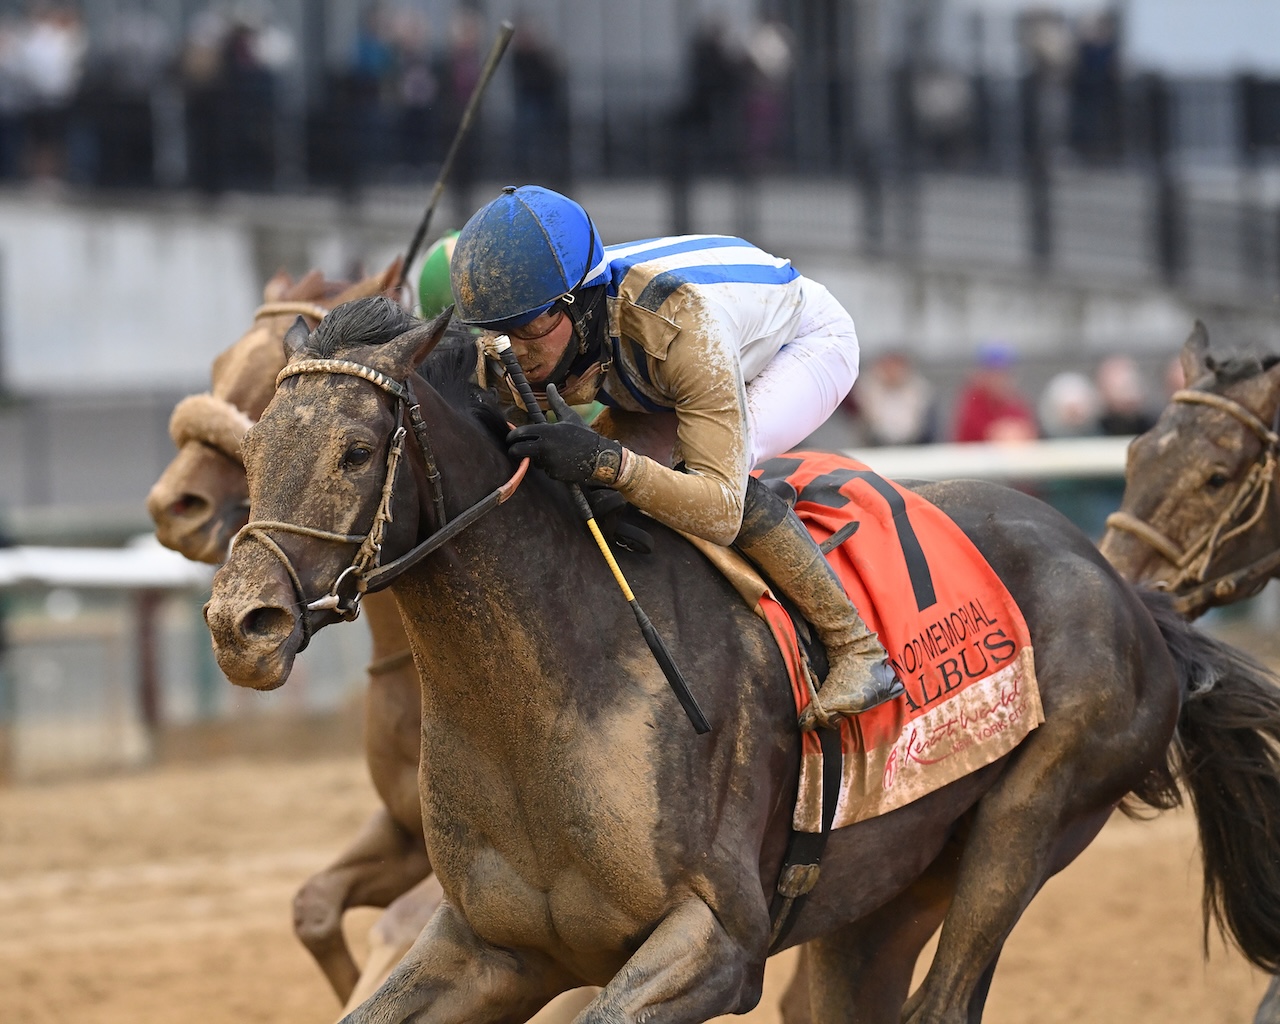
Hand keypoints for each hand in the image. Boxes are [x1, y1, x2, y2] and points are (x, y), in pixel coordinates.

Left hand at [506, 384, 625, 485]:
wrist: (599, 457)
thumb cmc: (584, 434)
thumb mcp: (569, 416)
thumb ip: (556, 402)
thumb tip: (549, 386)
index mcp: (547, 430)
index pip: (521, 433)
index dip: (512, 436)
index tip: (510, 438)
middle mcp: (545, 446)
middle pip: (518, 450)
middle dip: (514, 450)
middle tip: (515, 449)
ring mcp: (549, 462)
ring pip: (533, 461)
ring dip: (536, 458)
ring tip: (551, 452)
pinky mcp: (554, 474)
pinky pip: (545, 470)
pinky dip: (549, 466)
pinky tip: (560, 461)